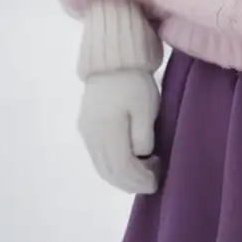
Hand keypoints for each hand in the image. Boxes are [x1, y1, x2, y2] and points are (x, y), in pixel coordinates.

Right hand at [77, 68, 161, 194]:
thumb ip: (142, 136)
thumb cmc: (134, 82)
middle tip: (152, 180)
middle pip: (109, 172)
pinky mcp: (86, 125)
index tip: (156, 181)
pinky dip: (113, 165)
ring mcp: (86, 132)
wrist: (113, 58)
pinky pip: (98, 156)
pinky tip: (129, 159)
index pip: (122, 168)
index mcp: (107, 132)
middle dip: (131, 183)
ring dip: (121, 176)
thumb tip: (140, 156)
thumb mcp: (146, 107)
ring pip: (102, 166)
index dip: (139, 180)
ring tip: (143, 170)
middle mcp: (92, 136)